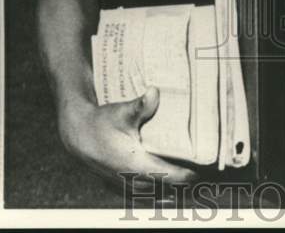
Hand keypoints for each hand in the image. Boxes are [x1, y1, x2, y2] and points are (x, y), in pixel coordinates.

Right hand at [57, 86, 195, 191]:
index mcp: (137, 165)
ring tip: (189, 168)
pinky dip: (160, 187)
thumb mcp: (120, 112)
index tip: (205, 164)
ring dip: (173, 184)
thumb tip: (155, 92)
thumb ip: (140, 106)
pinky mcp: (122, 187)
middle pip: (170, 187)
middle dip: (186, 177)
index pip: (172, 178)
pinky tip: (169, 175)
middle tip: (202, 161)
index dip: (191, 174)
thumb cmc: (101, 123)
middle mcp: (134, 181)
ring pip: (158, 192)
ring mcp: (127, 187)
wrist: (78, 136)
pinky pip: (147, 193)